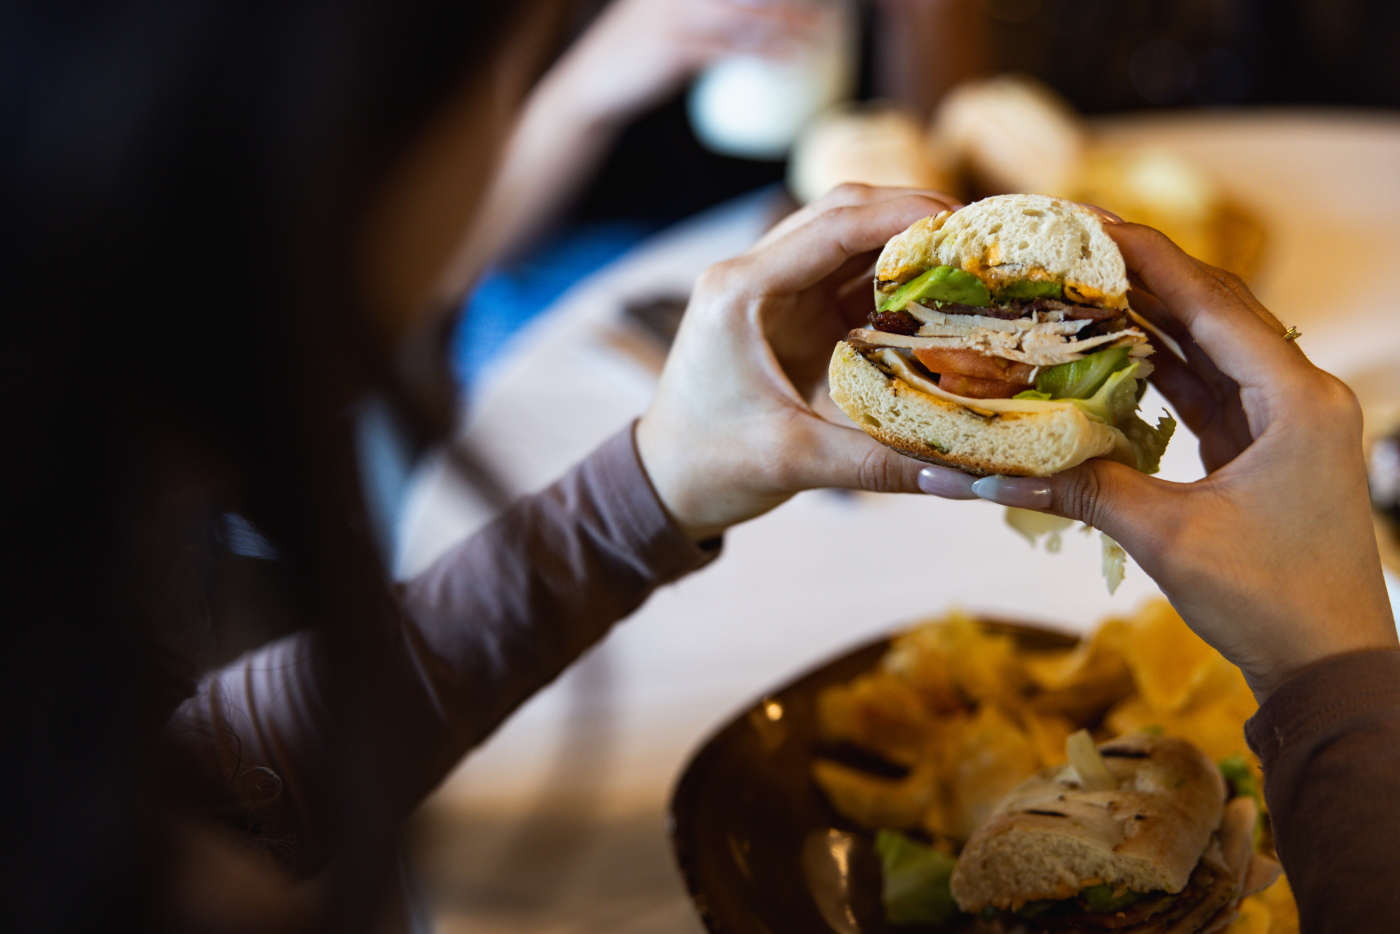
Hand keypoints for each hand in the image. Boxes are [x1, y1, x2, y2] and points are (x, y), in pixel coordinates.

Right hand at [547, 0, 819, 127]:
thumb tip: (751, 23)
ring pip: (746, 11)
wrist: (592, 87)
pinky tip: (792, 61)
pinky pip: (729, 48)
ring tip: (822, 31)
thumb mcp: (668, 22)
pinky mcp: (673, 49)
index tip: (816, 3)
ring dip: (789, 20)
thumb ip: (705, 15)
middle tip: (828, 8)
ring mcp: (674, 15)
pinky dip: (765, 53)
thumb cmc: (636, 57)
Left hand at [636, 185, 960, 540]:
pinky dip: (894, 283)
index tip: (968, 223)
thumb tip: (965, 475)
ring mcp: (772, 293)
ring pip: (849, 242)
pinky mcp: (790, 316)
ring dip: (907, 247)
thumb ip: (877, 463)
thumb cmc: (708, 466)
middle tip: (981, 239)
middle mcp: (753, 276)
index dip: (904, 215)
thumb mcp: (793, 462)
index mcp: (739, 292)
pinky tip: (940, 299)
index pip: (832, 225)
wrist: (663, 484)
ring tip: (973, 262)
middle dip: (913, 217)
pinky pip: (849, 280)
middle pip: (842, 214)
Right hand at [923, 222, 1396, 702]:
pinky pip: (1209, 391)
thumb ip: (1081, 492)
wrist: (1330, 666)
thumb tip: (984, 476)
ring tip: (1082, 289)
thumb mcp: (1168, 538)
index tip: (1091, 221)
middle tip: (1075, 247)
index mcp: (1297, 399)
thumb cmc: (1267, 600)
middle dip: (1146, 277)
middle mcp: (1300, 395)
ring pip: (1211, 350)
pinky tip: (1112, 354)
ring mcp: (1285, 422)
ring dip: (1151, 321)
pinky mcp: (1265, 450)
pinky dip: (1161, 371)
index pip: (1214, 304)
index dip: (1151, 257)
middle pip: (1216, 313)